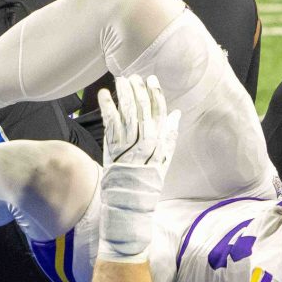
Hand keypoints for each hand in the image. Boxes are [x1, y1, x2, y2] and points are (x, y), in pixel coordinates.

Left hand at [96, 73, 177, 262]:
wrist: (130, 205)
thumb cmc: (147, 182)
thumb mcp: (164, 160)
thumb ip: (170, 137)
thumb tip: (176, 114)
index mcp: (160, 145)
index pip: (160, 115)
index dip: (156, 96)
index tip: (152, 80)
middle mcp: (146, 144)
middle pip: (144, 111)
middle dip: (140, 91)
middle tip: (135, 76)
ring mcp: (129, 145)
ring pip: (128, 114)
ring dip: (125, 95)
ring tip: (122, 79)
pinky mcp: (113, 148)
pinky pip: (110, 123)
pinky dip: (108, 107)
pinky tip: (105, 94)